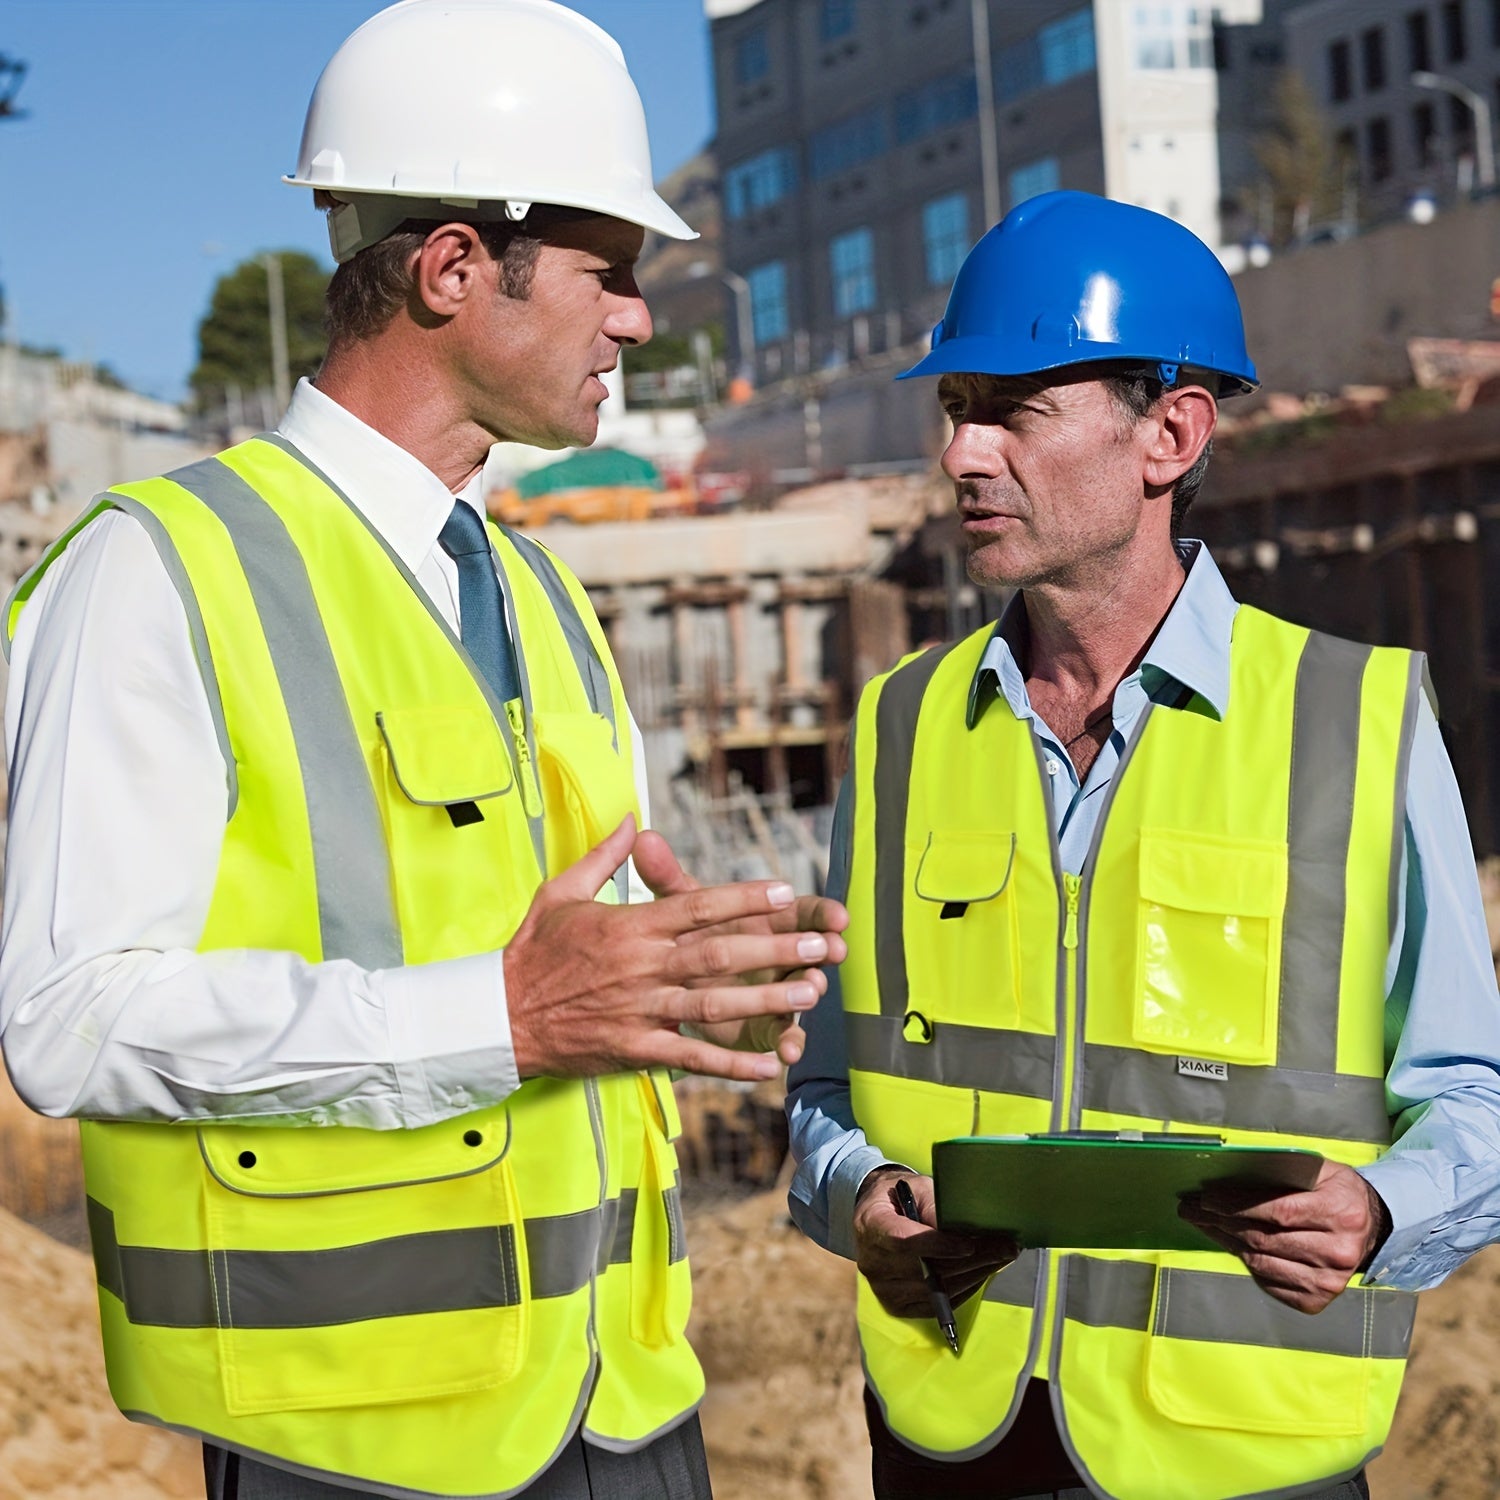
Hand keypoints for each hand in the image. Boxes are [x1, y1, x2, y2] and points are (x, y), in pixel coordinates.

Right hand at [504, 816, 839, 1080]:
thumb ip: (604, 856)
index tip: (784, 892)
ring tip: (809, 994)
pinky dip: (730, 1064)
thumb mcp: (561, 892)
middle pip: (718, 954)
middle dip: (773, 949)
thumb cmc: (532, 951)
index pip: (697, 906)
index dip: (744, 899)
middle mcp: (642, 966)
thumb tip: (631, 819)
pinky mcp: (634, 1050)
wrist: (498, 1015)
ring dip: (765, 1001)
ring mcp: (640, 1010)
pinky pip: (690, 1057)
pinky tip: (767, 1065)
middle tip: (819, 944)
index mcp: (630, 926)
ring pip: (713, 1004)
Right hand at [853, 1168, 1017, 1317]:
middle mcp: (873, 1262)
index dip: (937, 1245)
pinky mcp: (897, 1306)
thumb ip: (936, 1206)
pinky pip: (937, 1305)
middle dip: (972, 1259)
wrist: (878, 1217)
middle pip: (926, 1269)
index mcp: (872, 1225)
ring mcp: (884, 1289)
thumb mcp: (917, 1188)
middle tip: (1005, 1248)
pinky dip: (964, 1290)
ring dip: (974, 1275)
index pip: (903, 1240)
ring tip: (1000, 1258)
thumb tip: (964, 1230)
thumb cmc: (901, 1197)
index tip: (969, 1244)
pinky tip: (981, 1273)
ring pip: (936, 1290)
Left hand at [1178, 1160, 1389, 1313]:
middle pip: (1264, 1238)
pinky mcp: (1317, 1300)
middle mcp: (1339, 1252)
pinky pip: (1269, 1283)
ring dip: (1226, 1242)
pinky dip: (1245, 1263)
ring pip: (1261, 1263)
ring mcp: (1329, 1282)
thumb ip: (1282, 1173)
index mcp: (1341, 1213)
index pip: (1278, 1211)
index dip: (1236, 1205)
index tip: (1205, 1197)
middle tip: (1191, 1208)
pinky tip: (1231, 1244)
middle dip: (1220, 1221)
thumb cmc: (1337, 1192)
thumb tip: (1228, 1176)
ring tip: (1204, 1224)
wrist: (1372, 1228)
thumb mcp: (1319, 1171)